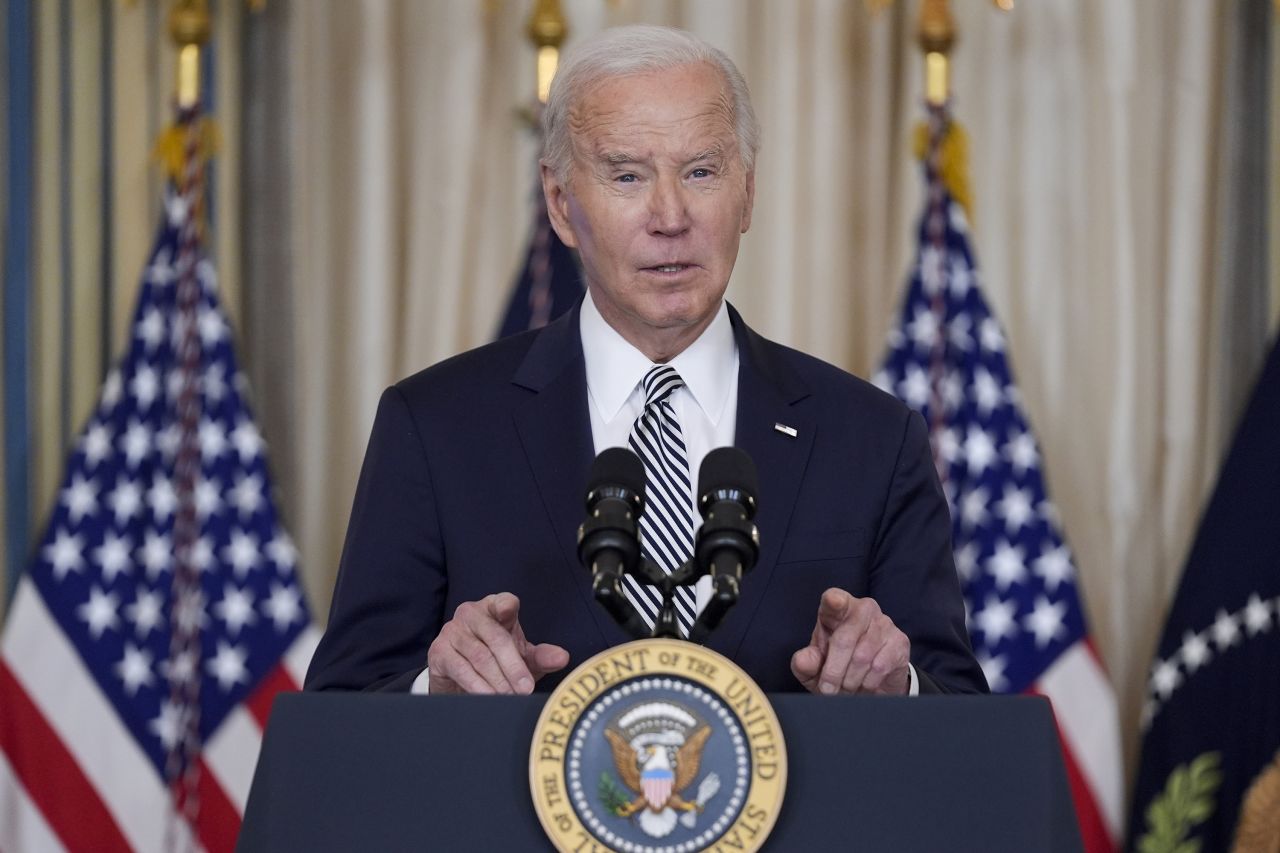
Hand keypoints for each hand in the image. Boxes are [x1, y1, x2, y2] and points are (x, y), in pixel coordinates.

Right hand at [427, 593, 569, 693]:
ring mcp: (452, 631)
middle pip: (496, 637)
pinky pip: (461, 669)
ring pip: (480, 656)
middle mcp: (471, 614)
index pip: (503, 602)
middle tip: (526, 688)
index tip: (509, 610)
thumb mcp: (521, 658)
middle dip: (513, 666)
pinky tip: (489, 697)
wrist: (461, 680)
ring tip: (511, 697)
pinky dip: (478, 686)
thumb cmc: (496, 660)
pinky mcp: (439, 652)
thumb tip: (562, 658)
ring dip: (498, 680)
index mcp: (494, 608)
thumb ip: (541, 657)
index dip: (506, 605)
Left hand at [790, 588, 909, 695]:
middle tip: (827, 690)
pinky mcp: (899, 641)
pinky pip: (879, 667)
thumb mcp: (815, 668)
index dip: (834, 601)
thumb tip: (803, 660)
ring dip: (850, 681)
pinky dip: (867, 683)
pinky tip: (864, 684)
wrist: (870, 682)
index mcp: (837, 610)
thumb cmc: (837, 665)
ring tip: (846, 688)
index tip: (834, 601)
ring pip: (861, 657)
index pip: (834, 600)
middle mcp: (863, 609)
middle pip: (844, 640)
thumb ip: (805, 663)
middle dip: (833, 672)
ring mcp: (884, 623)